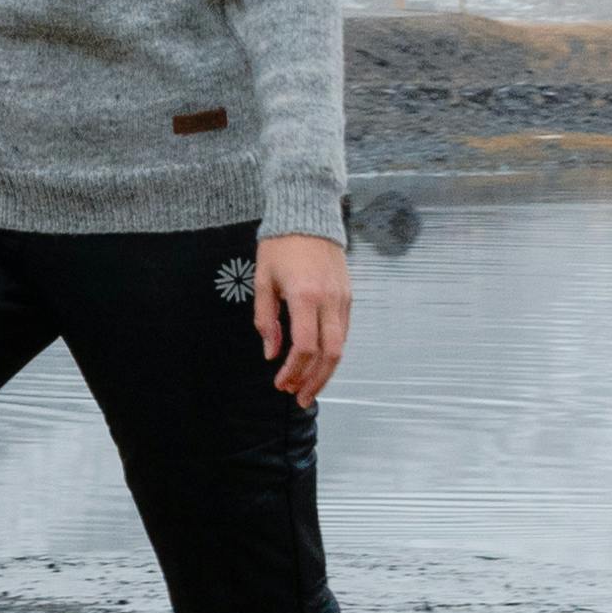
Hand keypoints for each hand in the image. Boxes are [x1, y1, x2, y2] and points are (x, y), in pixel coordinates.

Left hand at [251, 231, 350, 404]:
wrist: (308, 214)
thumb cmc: (281, 245)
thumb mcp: (263, 280)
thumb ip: (266, 319)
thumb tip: (271, 352)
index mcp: (305, 296)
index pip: (304, 346)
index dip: (293, 371)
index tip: (280, 383)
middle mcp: (329, 300)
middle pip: (329, 354)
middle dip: (315, 381)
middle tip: (300, 398)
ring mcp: (343, 298)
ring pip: (341, 346)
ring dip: (325, 371)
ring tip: (309, 388)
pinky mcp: (348, 296)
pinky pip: (343, 331)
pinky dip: (332, 352)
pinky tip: (318, 363)